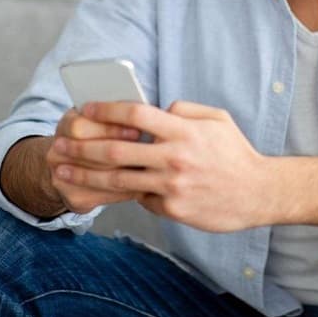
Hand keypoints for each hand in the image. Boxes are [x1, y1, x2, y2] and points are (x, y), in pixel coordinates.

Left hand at [55, 100, 271, 232]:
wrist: (258, 193)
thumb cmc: (236, 153)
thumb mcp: (217, 118)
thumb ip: (183, 110)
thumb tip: (156, 110)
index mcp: (183, 130)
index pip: (135, 114)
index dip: (106, 109)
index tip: (86, 108)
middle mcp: (174, 157)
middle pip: (116, 149)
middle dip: (81, 146)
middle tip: (59, 144)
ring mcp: (172, 185)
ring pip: (118, 180)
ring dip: (85, 175)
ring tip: (63, 171)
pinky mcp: (172, 208)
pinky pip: (140, 198)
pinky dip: (127, 193)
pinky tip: (106, 190)